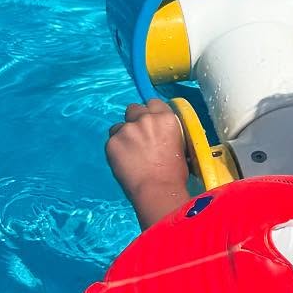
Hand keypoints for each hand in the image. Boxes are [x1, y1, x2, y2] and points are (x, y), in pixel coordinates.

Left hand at [106, 99, 191, 227]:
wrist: (158, 190)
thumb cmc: (173, 175)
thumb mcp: (180, 147)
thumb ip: (167, 132)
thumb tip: (160, 132)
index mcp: (166, 119)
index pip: (154, 102)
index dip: (151, 111)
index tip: (150, 120)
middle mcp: (145, 119)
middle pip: (134, 108)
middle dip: (135, 119)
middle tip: (139, 136)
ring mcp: (127, 129)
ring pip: (120, 126)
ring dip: (124, 135)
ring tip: (132, 155)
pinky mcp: (112, 142)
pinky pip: (112, 141)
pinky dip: (116, 149)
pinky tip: (125, 162)